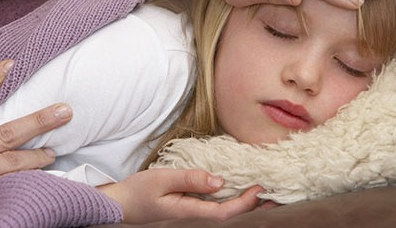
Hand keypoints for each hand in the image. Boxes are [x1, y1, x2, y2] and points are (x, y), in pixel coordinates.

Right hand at [98, 169, 265, 223]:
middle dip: (253, 206)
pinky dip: (229, 200)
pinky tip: (235, 192)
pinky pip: (213, 207)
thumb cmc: (138, 192)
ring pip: (223, 211)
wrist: (119, 205)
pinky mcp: (186, 210)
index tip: (262, 188)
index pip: (226, 212)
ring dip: (243, 204)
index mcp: (189, 212)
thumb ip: (191, 179)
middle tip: (276, 194)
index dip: (247, 202)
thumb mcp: (162, 179)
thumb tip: (220, 181)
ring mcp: (190, 215)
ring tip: (262, 193)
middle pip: (229, 215)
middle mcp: (193, 217)